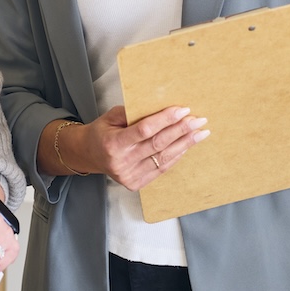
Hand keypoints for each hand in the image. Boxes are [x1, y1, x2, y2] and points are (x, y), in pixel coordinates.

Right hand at [63, 105, 208, 192]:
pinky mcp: (135, 184)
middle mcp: (121, 162)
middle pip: (158, 144)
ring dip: (185, 144)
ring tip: (200, 133)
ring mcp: (129, 176)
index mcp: (113, 144)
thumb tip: (162, 106)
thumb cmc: (102, 132)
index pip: (145, 130)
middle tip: (199, 120)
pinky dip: (176, 156)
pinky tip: (187, 146)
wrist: (88, 155)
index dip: (165, 120)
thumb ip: (133, 113)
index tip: (183, 110)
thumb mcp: (111, 117)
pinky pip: (161, 169)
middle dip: (181, 131)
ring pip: (163, 158)